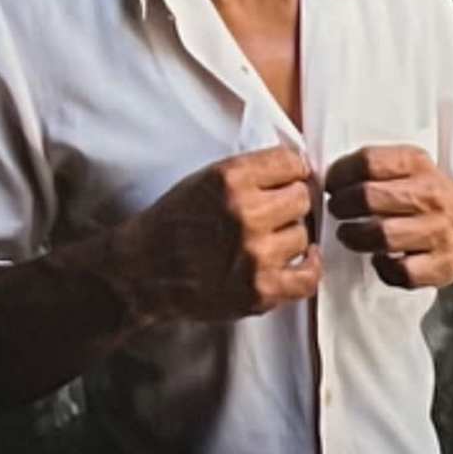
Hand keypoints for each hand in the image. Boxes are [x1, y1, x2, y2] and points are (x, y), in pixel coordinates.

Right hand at [103, 149, 320, 329]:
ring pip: (303, 237)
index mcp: (230, 180)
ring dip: (290, 238)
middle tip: (273, 214)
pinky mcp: (261, 290)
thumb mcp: (205, 179)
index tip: (288, 180)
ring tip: (265, 241)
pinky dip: (309, 268)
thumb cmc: (174, 223)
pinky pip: (309, 278)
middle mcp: (245, 214)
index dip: (291, 172)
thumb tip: (299, 168)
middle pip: (302, 199)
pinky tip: (300, 260)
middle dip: (290, 204)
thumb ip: (250, 173)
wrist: (143, 271)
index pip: (291, 163)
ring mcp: (255, 255)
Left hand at [326, 143, 452, 290]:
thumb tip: (331, 179)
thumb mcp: (412, 167)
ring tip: (348, 235)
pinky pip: (402, 271)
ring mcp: (438, 233)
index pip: (369, 161)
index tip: (332, 184)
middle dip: (342, 205)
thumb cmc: (431, 197)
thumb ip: (376, 168)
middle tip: (337, 210)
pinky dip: (384, 268)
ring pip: (382, 236)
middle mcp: (431, 196)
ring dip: (355, 237)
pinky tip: (380, 259)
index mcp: (419, 165)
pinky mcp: (441, 266)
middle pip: (369, 197)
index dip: (340, 174)